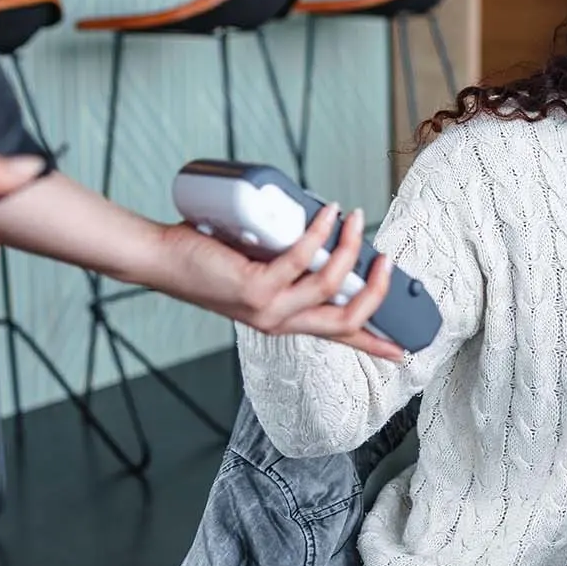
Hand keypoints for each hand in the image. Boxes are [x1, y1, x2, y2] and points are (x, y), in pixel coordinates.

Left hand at [141, 203, 405, 359]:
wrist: (163, 260)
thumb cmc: (208, 259)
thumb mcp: (260, 268)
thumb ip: (291, 263)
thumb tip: (326, 233)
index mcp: (284, 321)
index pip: (338, 338)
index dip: (374, 345)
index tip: (403, 352)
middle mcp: (280, 321)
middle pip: (347, 319)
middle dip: (378, 291)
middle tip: (388, 259)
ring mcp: (269, 309)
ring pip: (332, 285)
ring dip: (351, 248)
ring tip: (355, 218)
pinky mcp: (256, 288)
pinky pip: (303, 258)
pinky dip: (321, 232)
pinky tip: (326, 213)